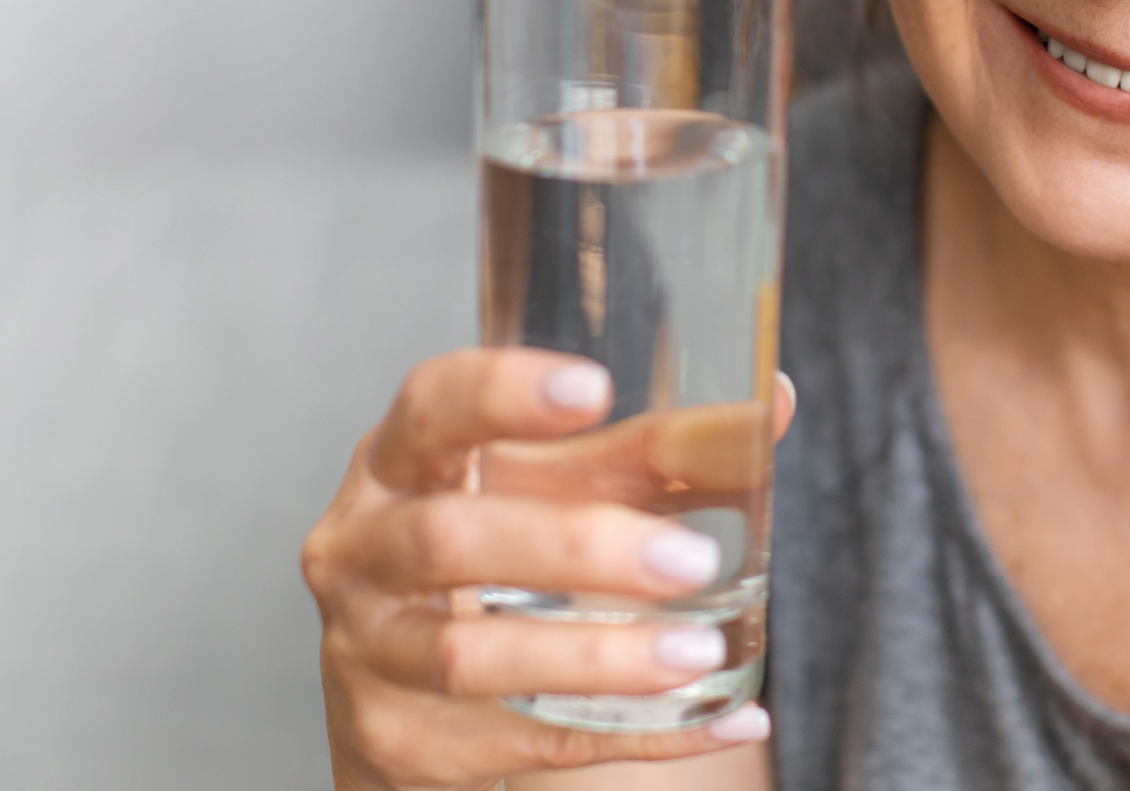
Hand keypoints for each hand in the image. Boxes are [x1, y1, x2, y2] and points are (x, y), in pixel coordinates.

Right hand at [301, 348, 791, 789]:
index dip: (501, 393)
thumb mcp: (555, 490)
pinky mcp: (401, 740)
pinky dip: (630, 733)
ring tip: (700, 652)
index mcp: (396, 462)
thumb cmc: (492, 554)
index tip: (593, 388)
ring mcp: (369, 652)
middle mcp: (360, 550)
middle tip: (691, 558)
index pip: (429, 408)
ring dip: (597, 657)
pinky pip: (522, 742)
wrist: (411, 690)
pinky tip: (715, 716)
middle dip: (575, 547)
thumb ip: (653, 451)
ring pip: (471, 656)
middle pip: (451, 539)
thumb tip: (768, 406)